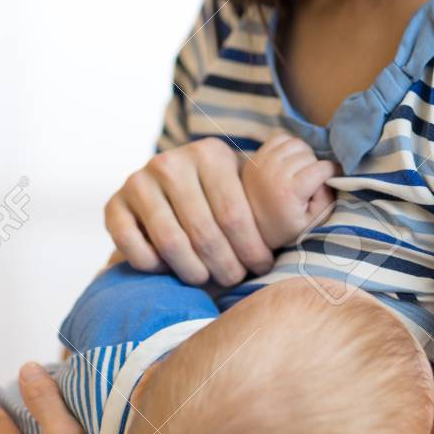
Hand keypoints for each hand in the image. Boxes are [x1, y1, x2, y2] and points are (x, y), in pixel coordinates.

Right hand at [104, 137, 274, 286]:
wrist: (163, 191)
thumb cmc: (216, 197)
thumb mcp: (240, 186)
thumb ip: (268, 199)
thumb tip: (320, 202)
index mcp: (209, 154)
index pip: (235, 214)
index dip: (252, 248)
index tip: (262, 267)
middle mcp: (170, 162)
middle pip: (204, 232)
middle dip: (225, 265)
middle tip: (235, 279)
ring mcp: (138, 182)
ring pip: (171, 243)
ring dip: (192, 270)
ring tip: (206, 279)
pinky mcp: (113, 204)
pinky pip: (133, 247)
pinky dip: (153, 266)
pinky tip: (168, 269)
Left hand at [241, 133, 340, 249]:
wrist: (251, 230)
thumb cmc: (286, 228)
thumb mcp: (313, 223)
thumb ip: (327, 199)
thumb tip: (330, 175)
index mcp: (289, 192)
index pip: (322, 169)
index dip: (333, 172)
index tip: (334, 178)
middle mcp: (274, 173)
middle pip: (310, 155)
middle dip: (317, 166)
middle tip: (313, 181)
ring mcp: (262, 163)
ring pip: (297, 143)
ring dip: (304, 154)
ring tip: (302, 170)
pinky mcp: (255, 157)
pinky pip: (281, 139)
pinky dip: (290, 146)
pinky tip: (290, 162)